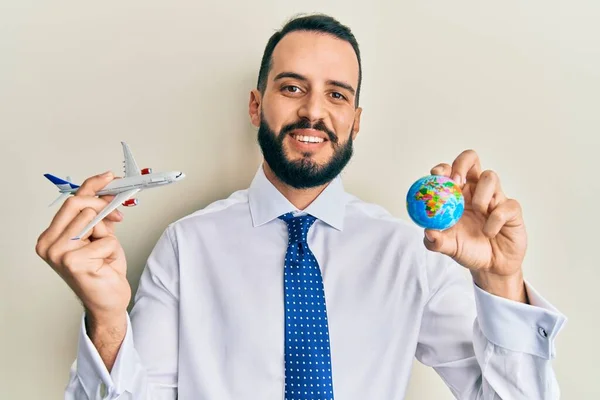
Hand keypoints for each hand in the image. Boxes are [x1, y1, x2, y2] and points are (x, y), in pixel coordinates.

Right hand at [36, 171, 130, 322]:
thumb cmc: (103, 271)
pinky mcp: (72, 262)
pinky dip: (112, 250)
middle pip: (78, 204)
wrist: (108, 302)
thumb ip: (98, 215)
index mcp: (50, 236)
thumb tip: (108, 191)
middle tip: (118, 214)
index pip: (70, 201)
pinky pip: (105, 240)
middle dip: (102, 203)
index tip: (109, 177)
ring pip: (93, 219)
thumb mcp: (101, 236)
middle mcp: (48, 244)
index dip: (92, 186)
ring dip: (107, 235)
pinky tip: (105, 264)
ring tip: (104, 253)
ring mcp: (57, 253)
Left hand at [424, 150, 527, 301]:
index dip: (443, 168)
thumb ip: (436, 241)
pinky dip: (495, 220)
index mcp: (457, 194)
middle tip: (457, 182)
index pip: (449, 170)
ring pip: (490, 177)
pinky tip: (489, 232)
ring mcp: (495, 197)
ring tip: (478, 213)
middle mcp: (475, 191)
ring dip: (481, 196)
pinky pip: (506, 205)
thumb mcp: (448, 247)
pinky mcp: (511, 210)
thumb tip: (428, 232)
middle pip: (471, 159)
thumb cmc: (468, 249)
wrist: (491, 267)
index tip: (437, 176)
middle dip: (462, 164)